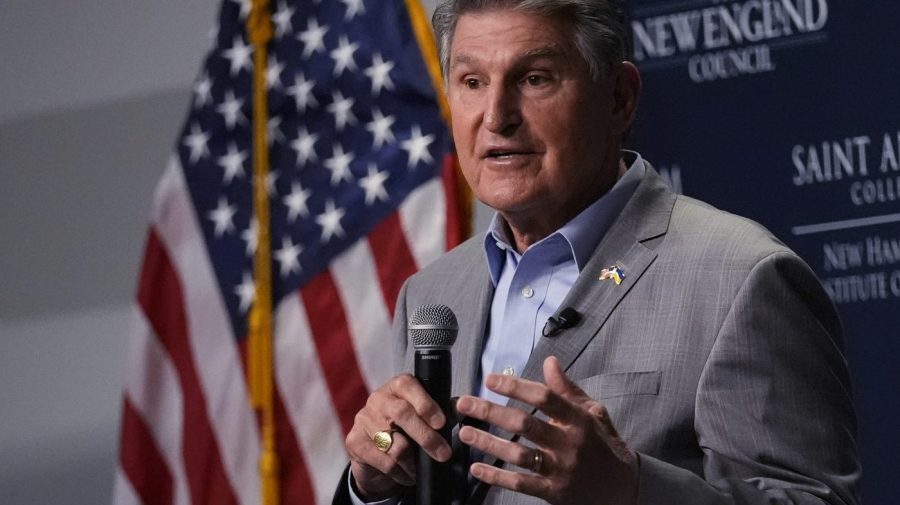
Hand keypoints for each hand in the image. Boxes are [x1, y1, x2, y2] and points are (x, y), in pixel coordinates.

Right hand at [345, 373, 451, 499]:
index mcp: (396, 387)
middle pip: (402, 414)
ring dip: (413, 461)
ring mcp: (363, 419)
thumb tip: (461, 406)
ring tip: (420, 467)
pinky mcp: (355, 441)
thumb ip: (443, 410)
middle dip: (426, 437)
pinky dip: (400, 472)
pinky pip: (385, 461)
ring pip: (395, 444)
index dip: (426, 404)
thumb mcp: (425, 418)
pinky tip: (406, 473)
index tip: (441, 423)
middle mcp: (378, 399)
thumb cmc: (404, 430)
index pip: (408, 386)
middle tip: (443, 453)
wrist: (375, 455)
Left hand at [456, 356, 638, 504]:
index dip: (515, 386)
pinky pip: (520, 483)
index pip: (543, 397)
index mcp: (577, 419)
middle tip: (463, 404)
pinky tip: (477, 468)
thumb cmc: (604, 446)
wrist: (623, 488)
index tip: (490, 380)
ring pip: (518, 454)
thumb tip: (550, 362)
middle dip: (490, 412)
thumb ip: (567, 389)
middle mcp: (568, 443)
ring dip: (487, 443)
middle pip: (524, 423)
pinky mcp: (554, 492)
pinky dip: (496, 477)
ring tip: (464, 432)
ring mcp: (560, 469)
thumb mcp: (593, 412)